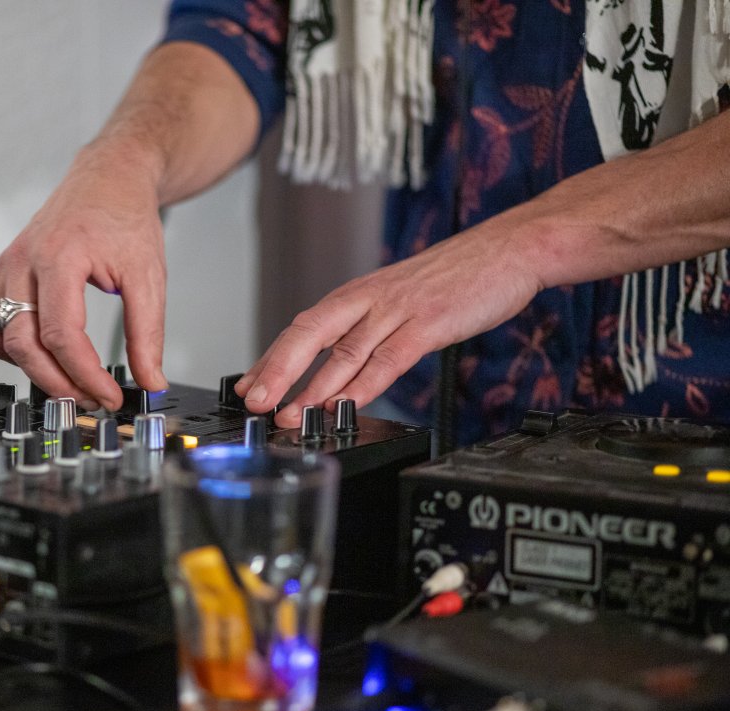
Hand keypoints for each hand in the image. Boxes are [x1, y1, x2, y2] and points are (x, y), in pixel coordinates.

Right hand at [0, 142, 168, 409]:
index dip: (85, 376)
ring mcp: (7, 267)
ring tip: (70, 382)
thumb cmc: (125, 217)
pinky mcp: (3, 274)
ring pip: (0, 339)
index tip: (109, 396)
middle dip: (58, 383)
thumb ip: (148, 334)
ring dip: (32, 370)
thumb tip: (151, 381)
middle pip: (23, 344)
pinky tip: (47, 354)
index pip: (62, 335)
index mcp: (59, 256)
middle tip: (91, 400)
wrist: (109, 178)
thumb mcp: (148, 276)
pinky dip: (14, 349)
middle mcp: (23, 261)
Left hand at [236, 218, 546, 426]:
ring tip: (287, 416)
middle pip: (309, 334)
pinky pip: (388, 358)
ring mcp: (398, 310)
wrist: (511, 247)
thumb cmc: (458, 276)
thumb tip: (339, 364)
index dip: (272, 358)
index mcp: (359, 294)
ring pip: (343, 351)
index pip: (302, 327)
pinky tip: (345, 406)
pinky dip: (364, 384)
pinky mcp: (429, 323)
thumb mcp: (401, 298)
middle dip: (276, 371)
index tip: (247, 385)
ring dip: (312, 388)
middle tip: (252, 402)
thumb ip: (369, 328)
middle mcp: (370, 298)